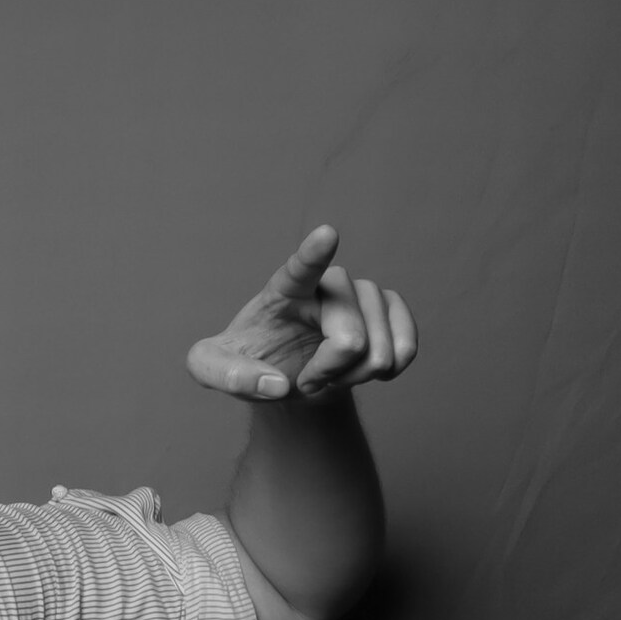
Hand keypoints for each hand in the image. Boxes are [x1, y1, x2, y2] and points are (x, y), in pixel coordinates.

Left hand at [187, 226, 418, 401]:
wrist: (287, 374)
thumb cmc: (250, 360)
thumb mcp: (213, 368)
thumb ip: (225, 374)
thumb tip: (275, 384)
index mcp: (284, 289)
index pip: (301, 268)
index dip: (314, 253)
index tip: (327, 235)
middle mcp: (328, 284)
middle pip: (349, 338)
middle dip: (330, 373)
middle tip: (307, 380)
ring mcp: (363, 295)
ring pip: (380, 349)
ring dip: (354, 378)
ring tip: (329, 374)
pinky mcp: (389, 311)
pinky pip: (407, 347)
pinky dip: (388, 373)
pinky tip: (366, 372)